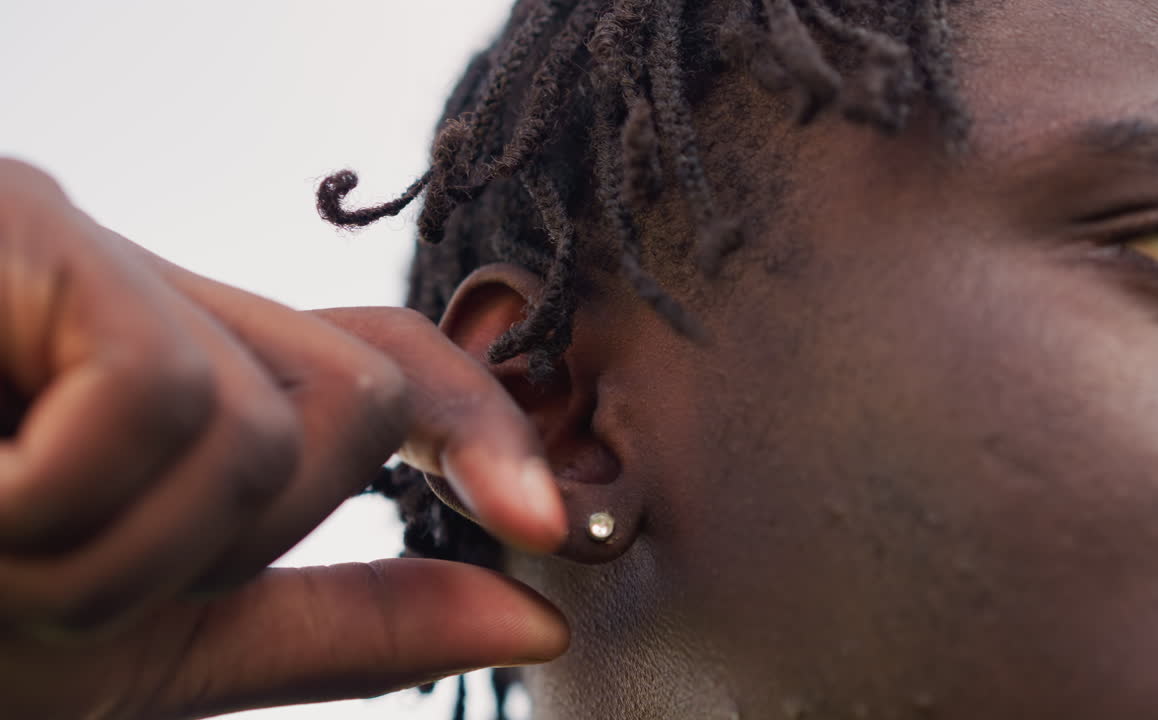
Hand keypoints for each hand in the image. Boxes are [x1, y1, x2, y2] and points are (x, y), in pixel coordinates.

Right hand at [0, 159, 568, 718]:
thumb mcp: (170, 644)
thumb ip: (349, 626)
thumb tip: (537, 620)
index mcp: (193, 385)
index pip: (388, 372)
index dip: (479, 434)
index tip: (544, 527)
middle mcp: (162, 303)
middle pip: (359, 397)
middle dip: (240, 546)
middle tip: (63, 575)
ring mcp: (100, 256)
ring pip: (275, 416)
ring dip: (133, 557)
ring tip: (1, 540)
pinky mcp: (25, 221)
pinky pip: (162, 391)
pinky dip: (66, 502)